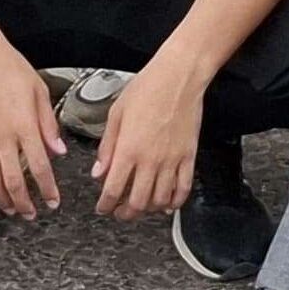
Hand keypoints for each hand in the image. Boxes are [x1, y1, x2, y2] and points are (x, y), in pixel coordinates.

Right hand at [0, 33, 64, 218]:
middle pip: (13, 181)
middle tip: (31, 214)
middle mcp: (3, 137)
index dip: (47, 189)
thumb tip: (58, 150)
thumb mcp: (39, 90)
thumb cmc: (9, 66)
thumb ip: (48, 124)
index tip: (53, 202)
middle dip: (24, 203)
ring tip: (10, 209)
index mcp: (25, 126)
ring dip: (1, 199)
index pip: (39, 167)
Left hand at [91, 55, 203, 219]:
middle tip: (119, 212)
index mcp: (128, 149)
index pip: (113, 189)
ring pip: (160, 200)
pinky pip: (183, 188)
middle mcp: (150, 160)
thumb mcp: (116, 113)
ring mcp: (172, 160)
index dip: (105, 205)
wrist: (179, 76)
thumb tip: (99, 171)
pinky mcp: (189, 156)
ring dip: (148, 209)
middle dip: (125, 213)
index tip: (103, 208)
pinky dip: (175, 202)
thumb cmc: (147, 88)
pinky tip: (168, 203)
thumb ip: (107, 146)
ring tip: (141, 207)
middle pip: (137, 202)